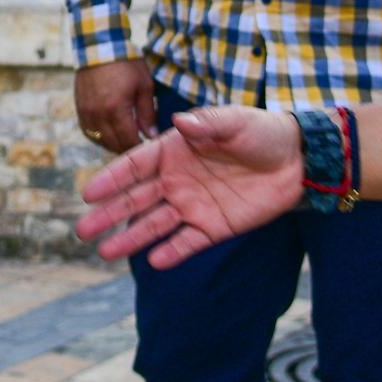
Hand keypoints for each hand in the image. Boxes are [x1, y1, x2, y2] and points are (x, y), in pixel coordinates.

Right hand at [75, 59, 156, 153]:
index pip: (128, 141)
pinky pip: (89, 132)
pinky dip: (100, 137)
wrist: (99, 47)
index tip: (149, 146)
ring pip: (100, 141)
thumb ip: (148, 113)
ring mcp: (86, 113)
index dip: (140, 147)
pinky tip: (111, 133)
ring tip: (126, 139)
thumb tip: (151, 135)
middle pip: (114, 145)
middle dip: (128, 148)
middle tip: (139, 144)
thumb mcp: (144, 86)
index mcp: (116, 109)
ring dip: (114, 144)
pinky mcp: (80, 110)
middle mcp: (98, 115)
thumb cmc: (126, 64)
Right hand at [81, 107, 305, 269]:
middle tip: (83, 231)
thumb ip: (208, 124)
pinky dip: (173, 251)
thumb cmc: (263, 133)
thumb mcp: (236, 121)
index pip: (135, 166)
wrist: (298, 161)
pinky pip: (188, 242)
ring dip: (131, 238)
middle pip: (136, 199)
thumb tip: (178, 121)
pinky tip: (155, 260)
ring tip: (106, 252)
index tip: (88, 193)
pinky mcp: (213, 227)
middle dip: (109, 214)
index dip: (112, 179)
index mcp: (175, 151)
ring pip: (155, 225)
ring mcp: (193, 206)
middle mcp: (177, 180)